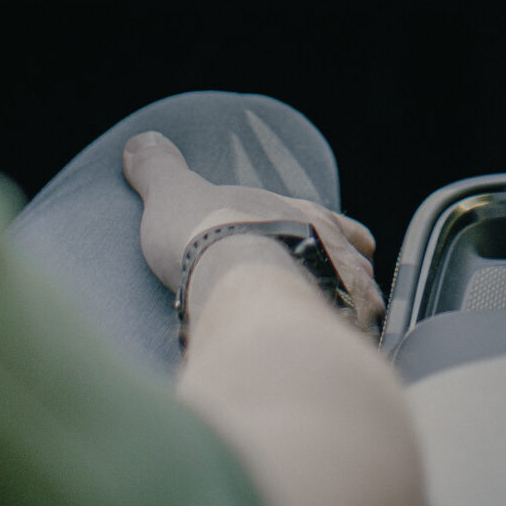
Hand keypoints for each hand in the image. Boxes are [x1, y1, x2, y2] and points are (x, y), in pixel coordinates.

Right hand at [123, 131, 384, 332]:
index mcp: (300, 212)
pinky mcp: (344, 332)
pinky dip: (347, 350)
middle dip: (346, 279)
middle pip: (358, 263)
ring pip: (365, 303)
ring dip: (352, 317)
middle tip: (326, 295)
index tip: (336, 245)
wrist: (239, 281)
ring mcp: (345, 290)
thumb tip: (140, 143)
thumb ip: (159, 170)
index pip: (334, 221)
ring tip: (330, 333)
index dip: (336, 234)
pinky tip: (331, 362)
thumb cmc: (210, 234)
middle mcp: (333, 246)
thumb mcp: (174, 193)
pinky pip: (355, 344)